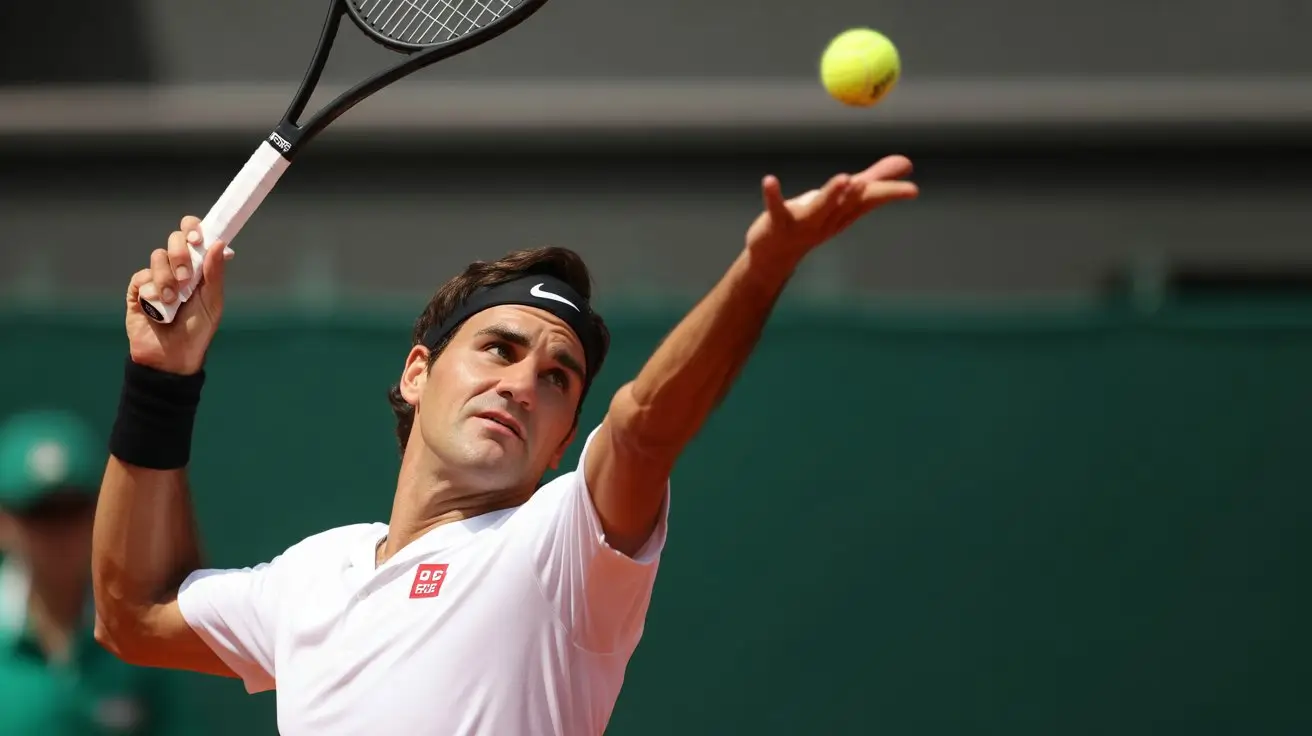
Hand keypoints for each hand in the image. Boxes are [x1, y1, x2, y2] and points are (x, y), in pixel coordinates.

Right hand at [123, 215, 232, 375]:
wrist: (173, 357)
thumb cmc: (197, 331)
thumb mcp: (213, 303)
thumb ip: (214, 274)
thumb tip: (219, 243)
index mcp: (198, 269)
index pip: (193, 237)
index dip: (193, 230)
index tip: (197, 238)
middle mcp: (177, 269)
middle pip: (174, 241)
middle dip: (180, 255)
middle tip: (187, 278)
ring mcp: (156, 278)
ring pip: (157, 257)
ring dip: (167, 278)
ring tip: (172, 301)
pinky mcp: (138, 291)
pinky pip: (141, 277)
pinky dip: (150, 289)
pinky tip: (157, 306)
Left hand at [745, 155, 918, 262]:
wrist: (775, 255)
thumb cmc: (813, 221)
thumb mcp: (845, 201)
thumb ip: (875, 179)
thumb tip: (907, 162)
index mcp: (845, 213)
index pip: (871, 200)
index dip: (890, 194)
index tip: (914, 190)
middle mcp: (828, 220)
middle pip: (848, 205)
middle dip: (860, 194)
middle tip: (870, 181)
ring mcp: (803, 224)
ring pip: (819, 208)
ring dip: (830, 194)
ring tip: (843, 179)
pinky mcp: (777, 222)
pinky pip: (775, 208)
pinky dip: (772, 194)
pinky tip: (769, 180)